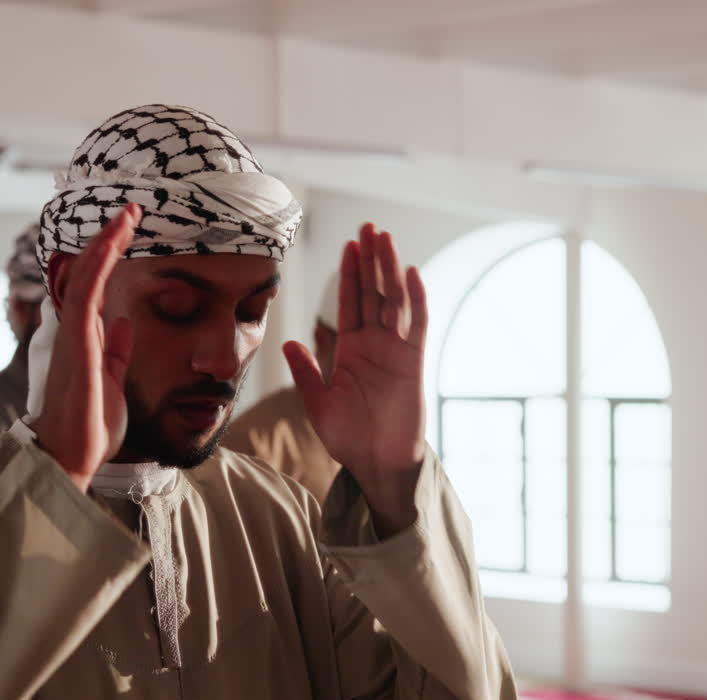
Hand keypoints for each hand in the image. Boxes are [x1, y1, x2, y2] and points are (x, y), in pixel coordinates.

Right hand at [31, 203, 140, 491]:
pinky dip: (97, 266)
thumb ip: (117, 353)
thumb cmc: (89, 426)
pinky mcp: (76, 344)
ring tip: (126, 214)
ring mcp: (72, 335)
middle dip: (108, 238)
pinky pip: (85, 295)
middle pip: (89, 272)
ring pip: (85, 276)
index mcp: (86, 338)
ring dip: (105, 242)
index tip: (130, 229)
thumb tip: (125, 325)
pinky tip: (110, 244)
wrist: (71, 457)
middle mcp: (75, 330)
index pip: (97, 286)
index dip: (110, 255)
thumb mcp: (113, 383)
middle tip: (130, 209)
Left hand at [284, 224, 427, 536]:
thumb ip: (306, 372)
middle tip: (369, 227)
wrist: (376, 465)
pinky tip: (412, 274)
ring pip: (395, 301)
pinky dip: (417, 299)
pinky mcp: (414, 363)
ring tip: (385, 239)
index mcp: (351, 349)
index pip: (350, 302)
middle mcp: (375, 344)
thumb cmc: (349, 438)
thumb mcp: (318, 403)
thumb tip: (288, 343)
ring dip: (390, 270)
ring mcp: (396, 351)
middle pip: (373, 292)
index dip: (350, 273)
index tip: (349, 244)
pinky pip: (418, 326)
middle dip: (371, 260)